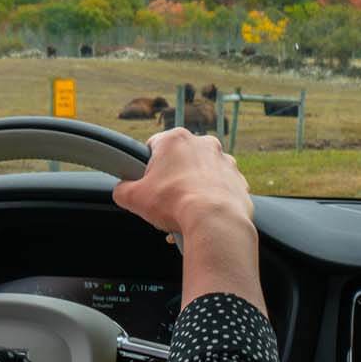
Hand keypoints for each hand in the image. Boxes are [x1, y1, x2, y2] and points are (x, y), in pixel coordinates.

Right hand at [113, 128, 263, 314]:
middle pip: (180, 160)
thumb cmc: (175, 204)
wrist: (216, 222)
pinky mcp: (239, 180)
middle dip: (172, 179)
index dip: (147, 167)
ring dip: (194, 189)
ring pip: (202, 174)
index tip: (147, 184)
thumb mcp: (133, 198)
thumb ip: (122, 189)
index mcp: (176, 139)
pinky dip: (213, 201)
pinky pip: (221, 189)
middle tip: (165, 201)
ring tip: (186, 213)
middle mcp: (203, 143)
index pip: (153, 146)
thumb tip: (122, 190)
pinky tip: (204, 217)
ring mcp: (225, 161)